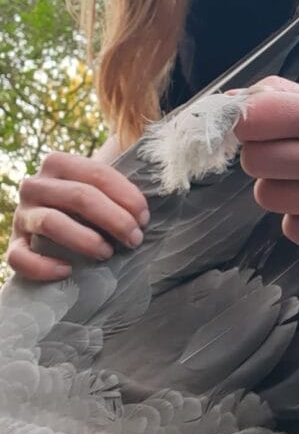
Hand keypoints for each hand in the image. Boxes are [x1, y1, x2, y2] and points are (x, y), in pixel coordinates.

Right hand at [8, 152, 149, 280]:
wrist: (53, 228)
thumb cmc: (86, 207)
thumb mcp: (98, 188)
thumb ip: (117, 188)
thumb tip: (148, 204)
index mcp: (57, 163)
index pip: (97, 173)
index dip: (126, 196)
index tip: (144, 218)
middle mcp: (35, 184)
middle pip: (79, 196)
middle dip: (114, 219)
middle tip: (134, 238)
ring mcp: (21, 215)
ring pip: (51, 222)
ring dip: (85, 239)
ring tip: (107, 253)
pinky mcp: (14, 245)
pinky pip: (20, 257)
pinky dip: (44, 266)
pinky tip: (68, 271)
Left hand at [235, 77, 298, 251]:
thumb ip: (282, 96)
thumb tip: (228, 101)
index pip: (255, 119)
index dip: (246, 123)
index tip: (255, 125)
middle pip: (254, 160)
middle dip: (260, 154)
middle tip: (284, 152)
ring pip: (267, 196)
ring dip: (278, 186)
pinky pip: (291, 227)